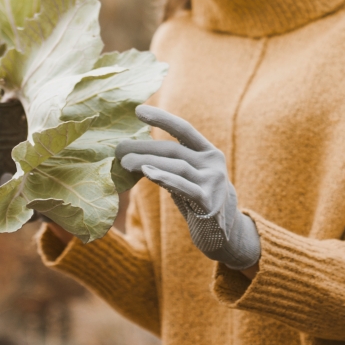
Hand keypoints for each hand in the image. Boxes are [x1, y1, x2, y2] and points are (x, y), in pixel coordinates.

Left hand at [116, 105, 260, 270]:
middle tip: (118, 148)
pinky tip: (147, 172)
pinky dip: (164, 177)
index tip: (138, 110)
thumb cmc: (199, 202)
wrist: (226, 235)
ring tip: (124, 162)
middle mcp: (213, 163)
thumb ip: (171, 165)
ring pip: (176, 165)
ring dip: (147, 161)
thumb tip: (134, 154)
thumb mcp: (189, 178)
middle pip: (173, 150)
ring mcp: (213, 182)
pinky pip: (183, 186)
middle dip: (144, 147)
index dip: (162, 118)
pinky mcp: (209, 202)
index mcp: (209, 153)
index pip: (184, 129)